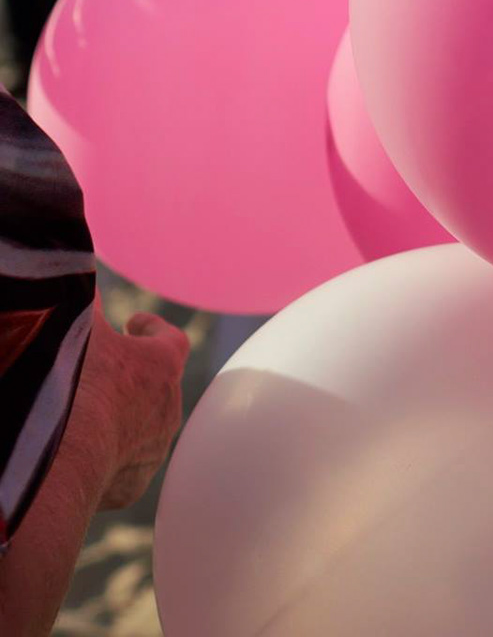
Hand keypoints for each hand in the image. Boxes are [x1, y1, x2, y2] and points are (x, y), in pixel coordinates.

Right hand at [68, 305, 188, 509]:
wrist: (65, 461)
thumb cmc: (75, 385)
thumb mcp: (77, 328)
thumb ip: (83, 298)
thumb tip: (76, 267)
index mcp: (161, 365)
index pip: (169, 340)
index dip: (152, 330)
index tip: (136, 324)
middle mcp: (168, 406)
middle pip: (158, 387)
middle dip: (133, 379)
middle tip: (107, 374)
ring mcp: (154, 449)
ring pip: (142, 430)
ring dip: (121, 421)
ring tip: (88, 417)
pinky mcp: (133, 485)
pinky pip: (123, 468)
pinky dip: (106, 459)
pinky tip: (80, 455)